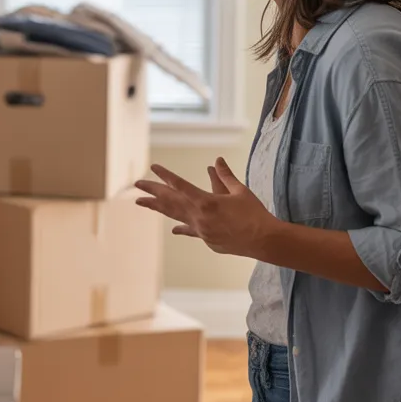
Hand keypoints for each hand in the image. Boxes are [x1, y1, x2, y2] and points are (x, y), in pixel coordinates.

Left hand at [135, 158, 279, 257]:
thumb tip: (216, 161)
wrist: (264, 240)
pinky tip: (173, 228)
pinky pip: (190, 230)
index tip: (153, 168)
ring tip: (141, 202)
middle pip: (171, 201)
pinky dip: (181, 227)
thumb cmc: (254, 213)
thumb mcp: (240, 191)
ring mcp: (201, 230)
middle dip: (153, 192)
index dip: (165, 175)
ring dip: (158, 208)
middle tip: (137, 184)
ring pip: (174, 216)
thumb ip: (225, 176)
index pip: (180, 185)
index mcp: (206, 201)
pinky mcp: (206, 240)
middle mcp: (199, 216)